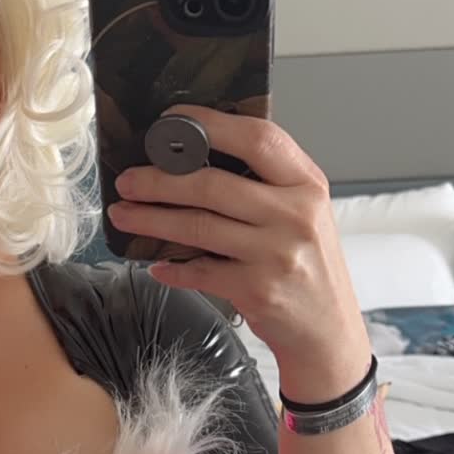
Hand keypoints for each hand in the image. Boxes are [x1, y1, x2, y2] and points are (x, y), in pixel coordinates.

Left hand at [108, 107, 371, 401]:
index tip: (171, 122)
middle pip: (213, 185)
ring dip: (151, 220)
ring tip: (124, 214)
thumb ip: (268, 185)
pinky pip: (200, 271)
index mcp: (307, 184)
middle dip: (160, 180)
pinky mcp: (257, 290)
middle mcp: (295, 215)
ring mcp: (275, 254)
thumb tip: (196, 159)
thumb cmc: (311, 268)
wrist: (329, 331)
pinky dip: (172, 268)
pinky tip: (155, 264)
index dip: (209, 124)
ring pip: (198, 226)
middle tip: (129, 180)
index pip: (257, 137)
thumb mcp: (306, 213)